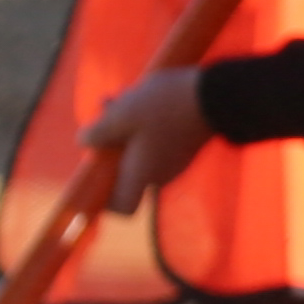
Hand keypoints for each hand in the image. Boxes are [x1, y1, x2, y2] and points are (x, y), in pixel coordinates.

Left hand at [83, 66, 212, 209]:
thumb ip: (96, 133)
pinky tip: (148, 96)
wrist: (219, 95)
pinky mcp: (188, 147)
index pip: (122, 207)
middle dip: (112, 145)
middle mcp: (160, 176)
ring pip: (142, 153)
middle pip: (127, 172)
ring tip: (126, 97)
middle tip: (108, 113)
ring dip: (128, 131)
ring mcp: (177, 162)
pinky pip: (159, 144)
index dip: (105, 198)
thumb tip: (83, 141)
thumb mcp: (120, 114)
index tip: (98, 171)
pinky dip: (147, 126)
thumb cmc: (164, 107)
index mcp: (141, 175)